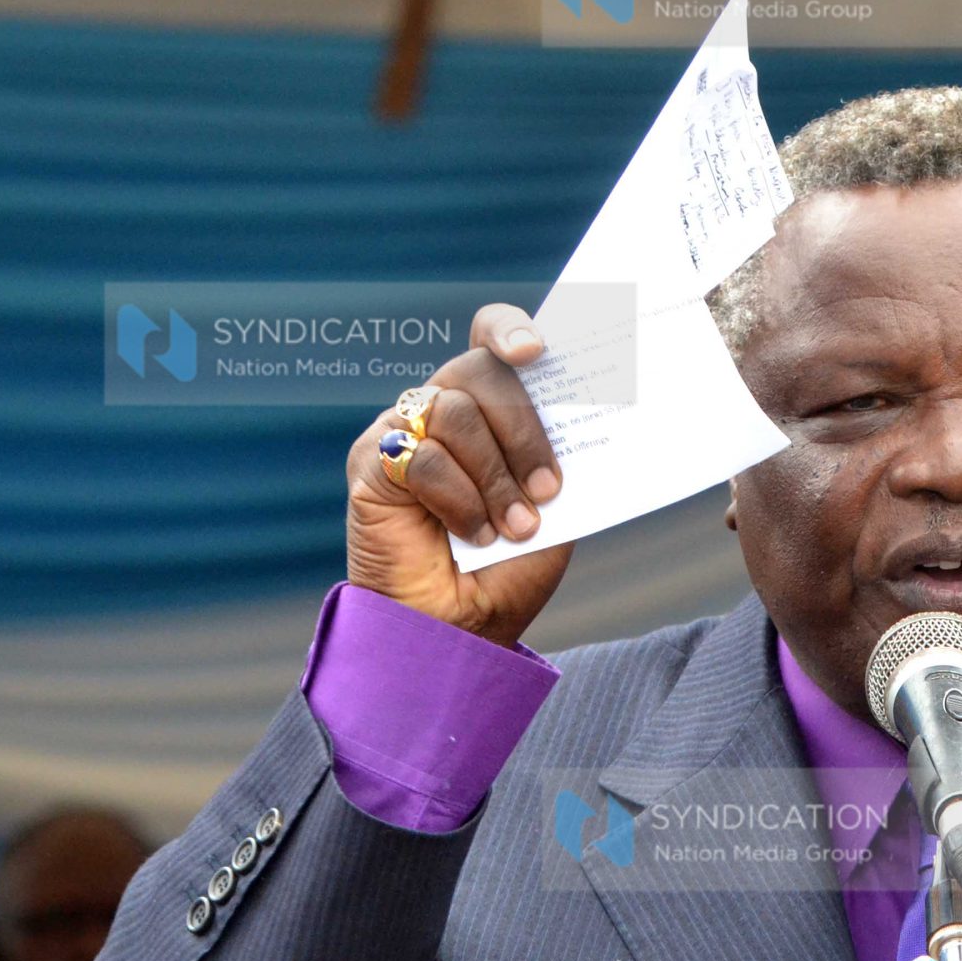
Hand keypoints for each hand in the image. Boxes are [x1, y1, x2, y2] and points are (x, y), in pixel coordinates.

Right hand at [344, 303, 570, 648]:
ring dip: (496, 475)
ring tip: (514, 526)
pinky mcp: (372, 464)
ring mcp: (403, 434)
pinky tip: (472, 532)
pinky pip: (422, 455)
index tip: (536, 350)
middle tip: (547, 490)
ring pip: (454, 411)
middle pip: (479, 371)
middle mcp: (440, 412)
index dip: (507, 329)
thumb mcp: (553, 513)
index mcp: (487, 414)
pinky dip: (458, 498)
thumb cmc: (506, 573)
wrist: (457, 631)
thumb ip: (558, 460)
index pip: (489, 343)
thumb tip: (590, 413)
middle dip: (524, 429)